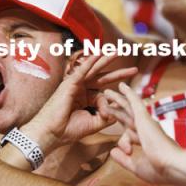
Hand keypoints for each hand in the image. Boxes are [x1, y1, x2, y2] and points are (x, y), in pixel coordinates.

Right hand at [22, 55, 136, 152]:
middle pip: (103, 78)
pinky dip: (90, 61)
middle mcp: (81, 89)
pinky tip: (98, 53)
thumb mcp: (93, 123)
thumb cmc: (67, 130)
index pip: (104, 94)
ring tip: (117, 52)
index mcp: (85, 98)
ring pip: (93, 70)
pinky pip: (82, 70)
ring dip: (105, 60)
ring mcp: (75, 85)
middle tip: (135, 69)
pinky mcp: (69, 84)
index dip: (115, 101)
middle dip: (119, 73)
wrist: (51, 134)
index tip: (122, 109)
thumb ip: (107, 114)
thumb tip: (118, 107)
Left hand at [107, 82, 180, 183]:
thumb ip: (124, 159)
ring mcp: (145, 122)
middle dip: (117, 110)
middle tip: (107, 104)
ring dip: (117, 99)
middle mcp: (146, 129)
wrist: (173, 165)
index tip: (123, 147)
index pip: (131, 134)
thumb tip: (113, 152)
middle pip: (127, 117)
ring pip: (128, 107)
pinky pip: (134, 102)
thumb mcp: (137, 166)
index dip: (124, 139)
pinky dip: (128, 94)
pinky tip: (121, 86)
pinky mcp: (144, 117)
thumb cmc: (160, 169)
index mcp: (147, 141)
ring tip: (107, 92)